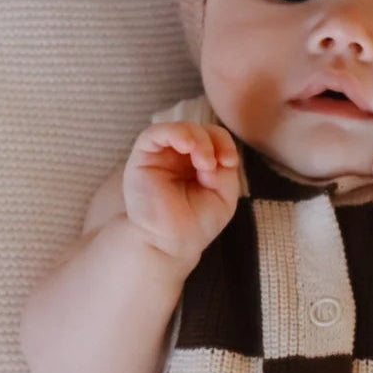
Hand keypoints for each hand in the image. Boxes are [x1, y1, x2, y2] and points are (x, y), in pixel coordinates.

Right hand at [122, 121, 240, 264]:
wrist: (170, 243)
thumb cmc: (196, 224)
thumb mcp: (224, 196)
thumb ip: (226, 172)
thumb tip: (214, 156)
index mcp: (200, 163)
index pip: (214, 138)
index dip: (225, 143)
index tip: (230, 162)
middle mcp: (180, 156)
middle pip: (199, 129)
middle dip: (212, 142)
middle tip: (212, 166)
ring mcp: (161, 156)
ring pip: (180, 128)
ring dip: (197, 138)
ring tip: (203, 162)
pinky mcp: (142, 158)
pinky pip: (154, 133)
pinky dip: (174, 133)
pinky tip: (186, 146)